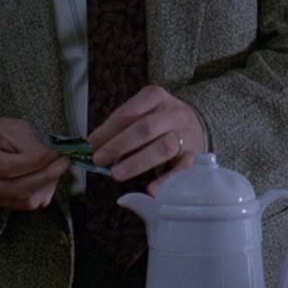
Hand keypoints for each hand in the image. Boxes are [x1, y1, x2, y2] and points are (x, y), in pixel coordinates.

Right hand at [0, 118, 69, 210]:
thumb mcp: (15, 129)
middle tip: (64, 162)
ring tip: (57, 168)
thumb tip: (52, 158)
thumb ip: (32, 145)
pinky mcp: (0, 203)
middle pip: (19, 188)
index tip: (56, 153)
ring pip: (25, 200)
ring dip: (48, 185)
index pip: (10, 167)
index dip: (37, 162)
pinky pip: (27, 205)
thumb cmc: (0, 134)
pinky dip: (43, 193)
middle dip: (47, 176)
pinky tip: (49, 179)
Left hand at [87, 85, 202, 193]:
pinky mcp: (194, 154)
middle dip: (120, 145)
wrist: (197, 122)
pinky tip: (151, 190)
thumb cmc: (160, 119)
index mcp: (156, 96)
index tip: (90, 145)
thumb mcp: (142, 112)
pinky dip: (166, 179)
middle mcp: (173, 112)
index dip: (108, 130)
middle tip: (99, 159)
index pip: (129, 112)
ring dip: (138, 162)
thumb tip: (94, 146)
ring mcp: (185, 133)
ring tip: (116, 174)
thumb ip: (121, 127)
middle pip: (146, 128)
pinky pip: (181, 167)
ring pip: (164, 147)